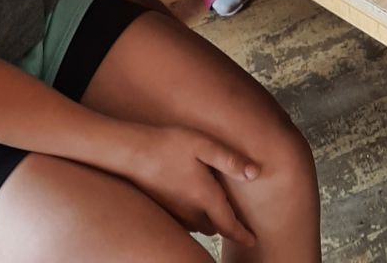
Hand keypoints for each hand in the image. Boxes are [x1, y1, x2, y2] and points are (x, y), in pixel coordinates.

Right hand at [122, 124, 259, 245]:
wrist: (131, 153)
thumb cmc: (170, 144)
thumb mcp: (204, 145)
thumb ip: (230, 160)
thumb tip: (255, 173)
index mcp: (204, 197)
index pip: (228, 225)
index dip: (242, 235)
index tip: (252, 242)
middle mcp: (190, 211)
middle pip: (214, 226)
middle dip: (224, 223)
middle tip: (234, 214)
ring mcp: (174, 213)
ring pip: (198, 224)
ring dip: (208, 218)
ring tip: (213, 203)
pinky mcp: (162, 209)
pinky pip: (183, 220)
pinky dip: (192, 214)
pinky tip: (190, 195)